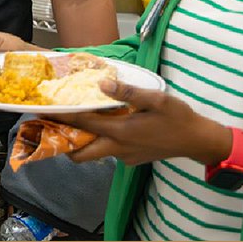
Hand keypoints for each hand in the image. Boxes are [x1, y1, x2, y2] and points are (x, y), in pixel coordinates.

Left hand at [60, 79, 230, 167]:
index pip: (83, 125)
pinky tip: (102, 124)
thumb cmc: (178, 118)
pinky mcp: (132, 158)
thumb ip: (128, 91)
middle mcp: (118, 148)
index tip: (44, 112)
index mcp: (121, 132)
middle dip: (64, 141)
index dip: (62, 118)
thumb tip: (102, 83)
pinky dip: (98, 141)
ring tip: (73, 122)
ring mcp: (125, 156)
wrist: (198, 140)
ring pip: (93, 154)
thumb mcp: (156, 99)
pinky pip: (108, 152)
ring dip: (80, 142)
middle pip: (80, 153)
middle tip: (53, 124)